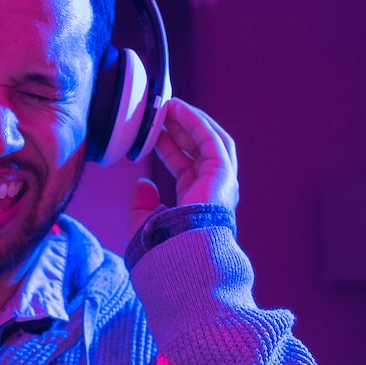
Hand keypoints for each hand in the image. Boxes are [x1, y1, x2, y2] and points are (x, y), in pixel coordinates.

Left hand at [127, 97, 239, 240]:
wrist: (180, 259)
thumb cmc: (163, 249)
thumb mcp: (145, 224)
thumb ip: (142, 206)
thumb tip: (142, 184)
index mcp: (196, 203)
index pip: (184, 166)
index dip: (169, 147)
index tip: (152, 133)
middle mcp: (212, 191)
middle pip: (198, 150)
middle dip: (179, 130)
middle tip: (160, 113)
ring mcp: (221, 182)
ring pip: (209, 141)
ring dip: (190, 122)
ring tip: (170, 105)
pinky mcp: (223, 174)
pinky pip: (210, 140)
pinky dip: (196, 122)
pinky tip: (179, 110)